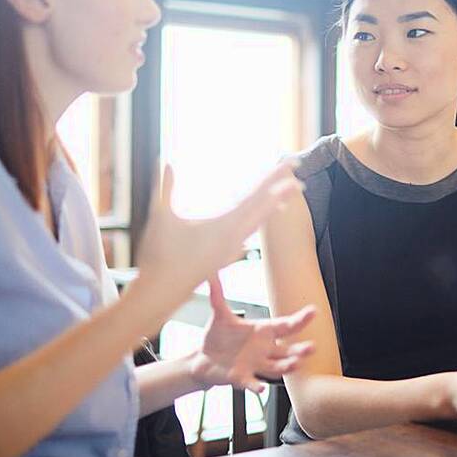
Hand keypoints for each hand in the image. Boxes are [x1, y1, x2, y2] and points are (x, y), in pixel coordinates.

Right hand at [133, 163, 302, 302]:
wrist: (161, 294)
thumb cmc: (160, 257)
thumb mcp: (161, 218)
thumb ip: (165, 189)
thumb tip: (164, 162)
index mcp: (225, 225)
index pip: (257, 196)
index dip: (274, 178)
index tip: (290, 164)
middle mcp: (234, 237)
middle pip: (264, 206)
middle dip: (281, 187)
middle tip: (296, 169)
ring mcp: (231, 248)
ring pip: (258, 221)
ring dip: (272, 204)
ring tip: (286, 194)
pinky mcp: (225, 255)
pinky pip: (248, 232)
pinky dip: (258, 220)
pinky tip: (260, 219)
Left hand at [189, 273, 315, 392]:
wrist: (203, 358)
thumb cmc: (218, 336)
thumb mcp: (219, 314)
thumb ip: (218, 295)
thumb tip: (211, 272)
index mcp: (263, 331)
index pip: (286, 325)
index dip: (300, 319)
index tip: (313, 311)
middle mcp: (264, 349)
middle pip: (288, 350)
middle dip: (300, 350)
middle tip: (312, 347)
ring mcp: (255, 365)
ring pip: (277, 367)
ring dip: (286, 366)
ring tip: (296, 364)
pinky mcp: (242, 378)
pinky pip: (252, 383)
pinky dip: (256, 387)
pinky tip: (261, 389)